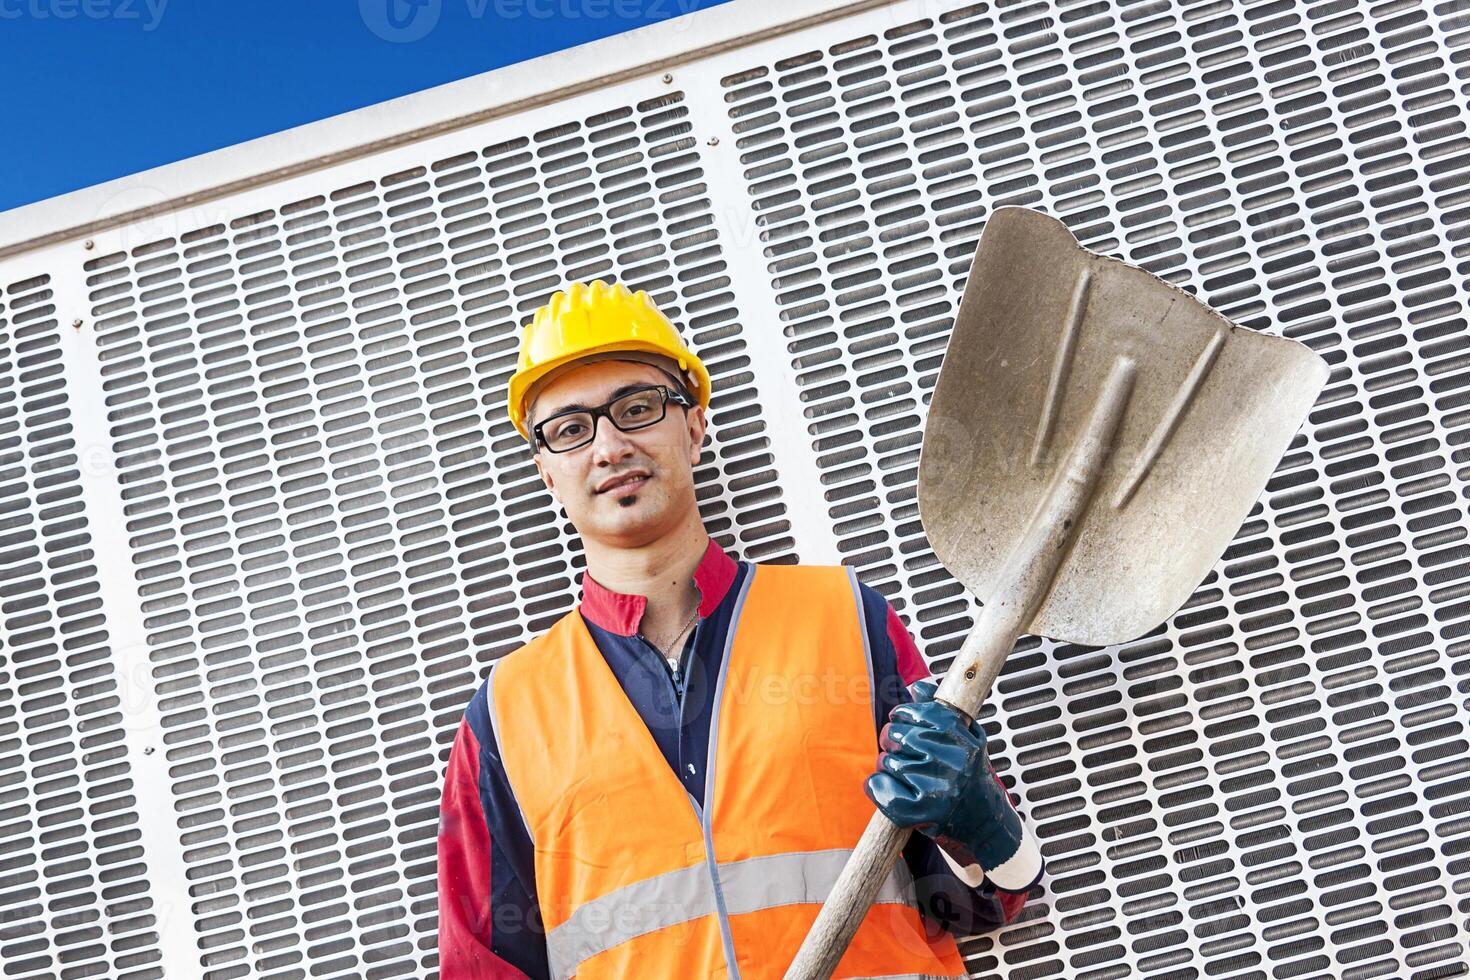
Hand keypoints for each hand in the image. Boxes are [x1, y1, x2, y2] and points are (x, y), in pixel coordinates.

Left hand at [864, 678, 1025, 877]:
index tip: (902, 721)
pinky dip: (876, 786)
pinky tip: (884, 787)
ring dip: (886, 765)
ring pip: (888, 762)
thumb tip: (918, 687)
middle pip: (898, 736)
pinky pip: (882, 789)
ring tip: (901, 773)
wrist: (986, 823)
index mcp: (961, 737)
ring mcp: (937, 788)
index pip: (915, 713)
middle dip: (891, 740)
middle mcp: (952, 761)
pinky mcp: (922, 813)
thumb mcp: (967, 738)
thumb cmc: (971, 777)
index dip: (902, 715)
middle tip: (897, 749)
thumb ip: (941, 710)